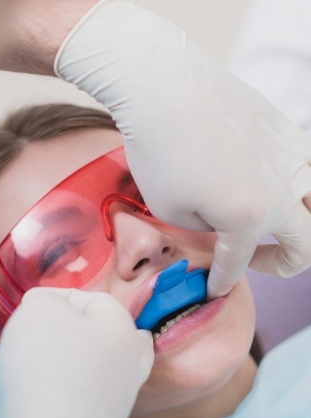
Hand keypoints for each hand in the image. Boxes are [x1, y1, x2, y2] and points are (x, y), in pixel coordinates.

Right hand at [0, 287, 153, 417]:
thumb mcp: (39, 310)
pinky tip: (37, 392)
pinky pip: (82, 399)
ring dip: (66, 360)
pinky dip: (63, 390)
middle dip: (73, 330)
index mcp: (124, 331)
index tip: (27, 308)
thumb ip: (46, 299)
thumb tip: (47, 308)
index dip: (56, 298)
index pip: (93, 299)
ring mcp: (119, 402)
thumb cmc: (42, 367)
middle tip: (44, 333)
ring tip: (32, 362)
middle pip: (105, 336)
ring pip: (94, 368)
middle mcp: (131, 366)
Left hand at [56, 0, 310, 297]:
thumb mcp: (171, 210)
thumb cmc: (160, 151)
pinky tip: (271, 183)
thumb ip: (205, 230)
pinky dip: (298, 186)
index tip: (213, 290)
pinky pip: (309, 168)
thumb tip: (221, 228)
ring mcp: (293, 158)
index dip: (222, 282)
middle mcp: (284, 191)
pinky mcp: (289, 132)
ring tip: (273, 225)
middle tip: (253, 261)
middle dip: (280, 265)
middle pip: (305, 247)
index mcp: (250, 217)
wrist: (166, 89)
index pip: (238, 264)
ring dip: (301, 226)